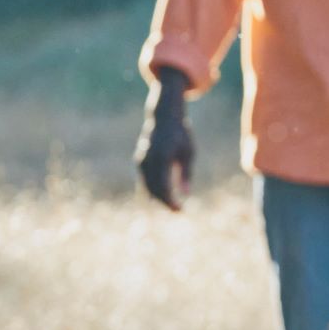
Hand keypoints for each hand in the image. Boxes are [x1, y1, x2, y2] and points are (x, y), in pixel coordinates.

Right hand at [135, 71, 193, 209]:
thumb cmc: (180, 135)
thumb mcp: (188, 152)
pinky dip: (151, 191)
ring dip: (157, 198)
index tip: (180, 210)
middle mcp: (148, 160)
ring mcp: (141, 161)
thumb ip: (186, 173)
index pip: (163, 186)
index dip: (170, 201)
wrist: (163, 118)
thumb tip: (186, 194)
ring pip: (146, 186)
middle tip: (177, 211)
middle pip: (153, 189)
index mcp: (162, 157)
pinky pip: (144, 181)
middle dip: (164, 202)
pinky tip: (160, 199)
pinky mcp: (140, 161)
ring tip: (172, 206)